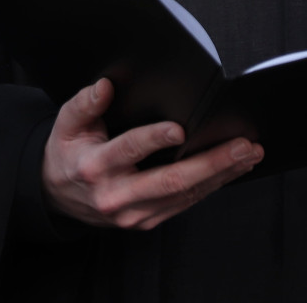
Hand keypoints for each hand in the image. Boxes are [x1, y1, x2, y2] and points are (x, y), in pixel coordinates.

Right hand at [42, 77, 263, 229]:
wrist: (57, 196)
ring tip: (249, 154)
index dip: (154, 139)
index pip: (129, 150)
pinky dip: (212, 186)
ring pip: (185, 195)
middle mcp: (117, 196)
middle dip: (212, 162)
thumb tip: (105, 86)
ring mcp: (134, 214)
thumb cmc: (68, 153)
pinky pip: (184, 203)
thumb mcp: (66, 124)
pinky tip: (232, 170)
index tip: (181, 129)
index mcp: (95, 167)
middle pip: (170, 180)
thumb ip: (85, 104)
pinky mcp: (147, 221)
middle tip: (243, 145)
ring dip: (222, 174)